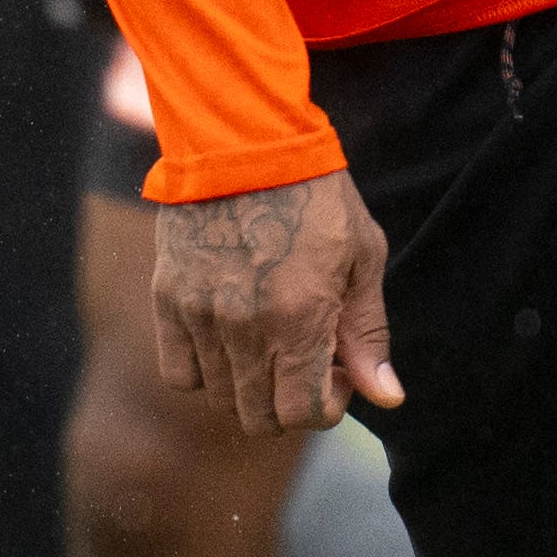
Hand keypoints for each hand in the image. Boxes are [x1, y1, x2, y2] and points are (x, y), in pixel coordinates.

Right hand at [151, 170, 398, 436]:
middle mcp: (244, 326)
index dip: (327, 406)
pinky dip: (204, 371)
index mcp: (298, 318)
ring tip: (269, 342)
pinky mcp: (168, 299)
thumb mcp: (362, 258)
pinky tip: (228, 342)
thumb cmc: (315, 196)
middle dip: (290, 402)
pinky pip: (178, 372)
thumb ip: (368, 333)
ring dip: (250, 386)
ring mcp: (200, 315)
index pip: (302, 414)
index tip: (337, 373)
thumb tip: (387, 396)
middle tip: (305, 361)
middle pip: (259, 418)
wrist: (244, 139)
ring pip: (220, 398)